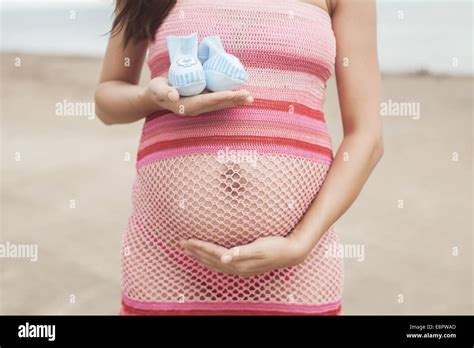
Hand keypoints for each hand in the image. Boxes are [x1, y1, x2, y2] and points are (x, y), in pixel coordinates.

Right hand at [144, 76, 253, 115]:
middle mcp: (198, 108)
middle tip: (248, 96)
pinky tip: (242, 95)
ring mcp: (202, 105)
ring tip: (250, 98)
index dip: (219, 98)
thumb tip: (174, 95)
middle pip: (218, 104)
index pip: (206, 102)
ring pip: (221, 104)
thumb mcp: (157, 89)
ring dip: (236, 101)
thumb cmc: (156, 91)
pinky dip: (231, 97)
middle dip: (233, 100)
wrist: (157, 95)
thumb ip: (165, 92)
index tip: (231, 93)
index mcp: (188, 106)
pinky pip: (220, 100)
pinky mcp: (204, 101)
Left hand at [179, 235, 308, 276]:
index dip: (199, 247)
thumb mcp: (260, 247)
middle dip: (194, 252)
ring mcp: (240, 269)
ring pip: (213, 264)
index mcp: (239, 262)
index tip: (186, 240)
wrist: (291, 253)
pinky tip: (208, 258)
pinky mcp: (243, 267)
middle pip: (210, 260)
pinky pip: (220, 265)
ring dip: (200, 257)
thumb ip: (242, 252)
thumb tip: (224, 258)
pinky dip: (210, 261)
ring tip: (188, 251)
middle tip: (180, 244)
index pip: (213, 253)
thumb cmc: (276, 246)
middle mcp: (237, 268)